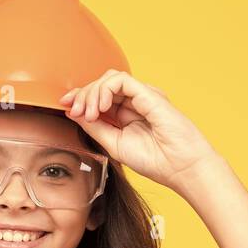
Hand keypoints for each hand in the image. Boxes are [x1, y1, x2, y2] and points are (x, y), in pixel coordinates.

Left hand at [60, 70, 221, 195]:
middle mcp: (136, 101)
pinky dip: (105, 90)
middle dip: (83, 95)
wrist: (181, 168)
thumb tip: (74, 113)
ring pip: (109, 79)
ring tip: (89, 113)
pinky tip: (101, 108)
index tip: (65, 107)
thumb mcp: (115, 145)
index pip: (100, 97)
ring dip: (92, 93)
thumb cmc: (156, 161)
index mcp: (128, 114)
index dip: (81, 98)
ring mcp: (143, 96)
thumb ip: (96, 127)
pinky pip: (121, 80)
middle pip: (102, 85)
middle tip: (74, 111)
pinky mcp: (149, 93)